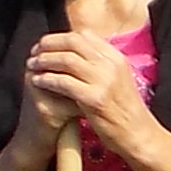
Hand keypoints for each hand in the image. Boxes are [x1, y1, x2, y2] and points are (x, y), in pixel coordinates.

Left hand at [23, 29, 155, 161]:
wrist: (137, 134)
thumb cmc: (124, 110)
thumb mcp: (118, 79)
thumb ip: (101, 64)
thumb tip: (77, 51)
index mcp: (116, 58)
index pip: (84, 35)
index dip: (61, 37)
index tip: (47, 44)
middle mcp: (111, 65)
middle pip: (73, 42)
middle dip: (49, 45)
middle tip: (34, 52)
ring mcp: (103, 81)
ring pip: (66, 60)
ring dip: (45, 60)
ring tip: (32, 65)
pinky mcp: (94, 98)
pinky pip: (64, 82)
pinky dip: (47, 79)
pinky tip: (38, 81)